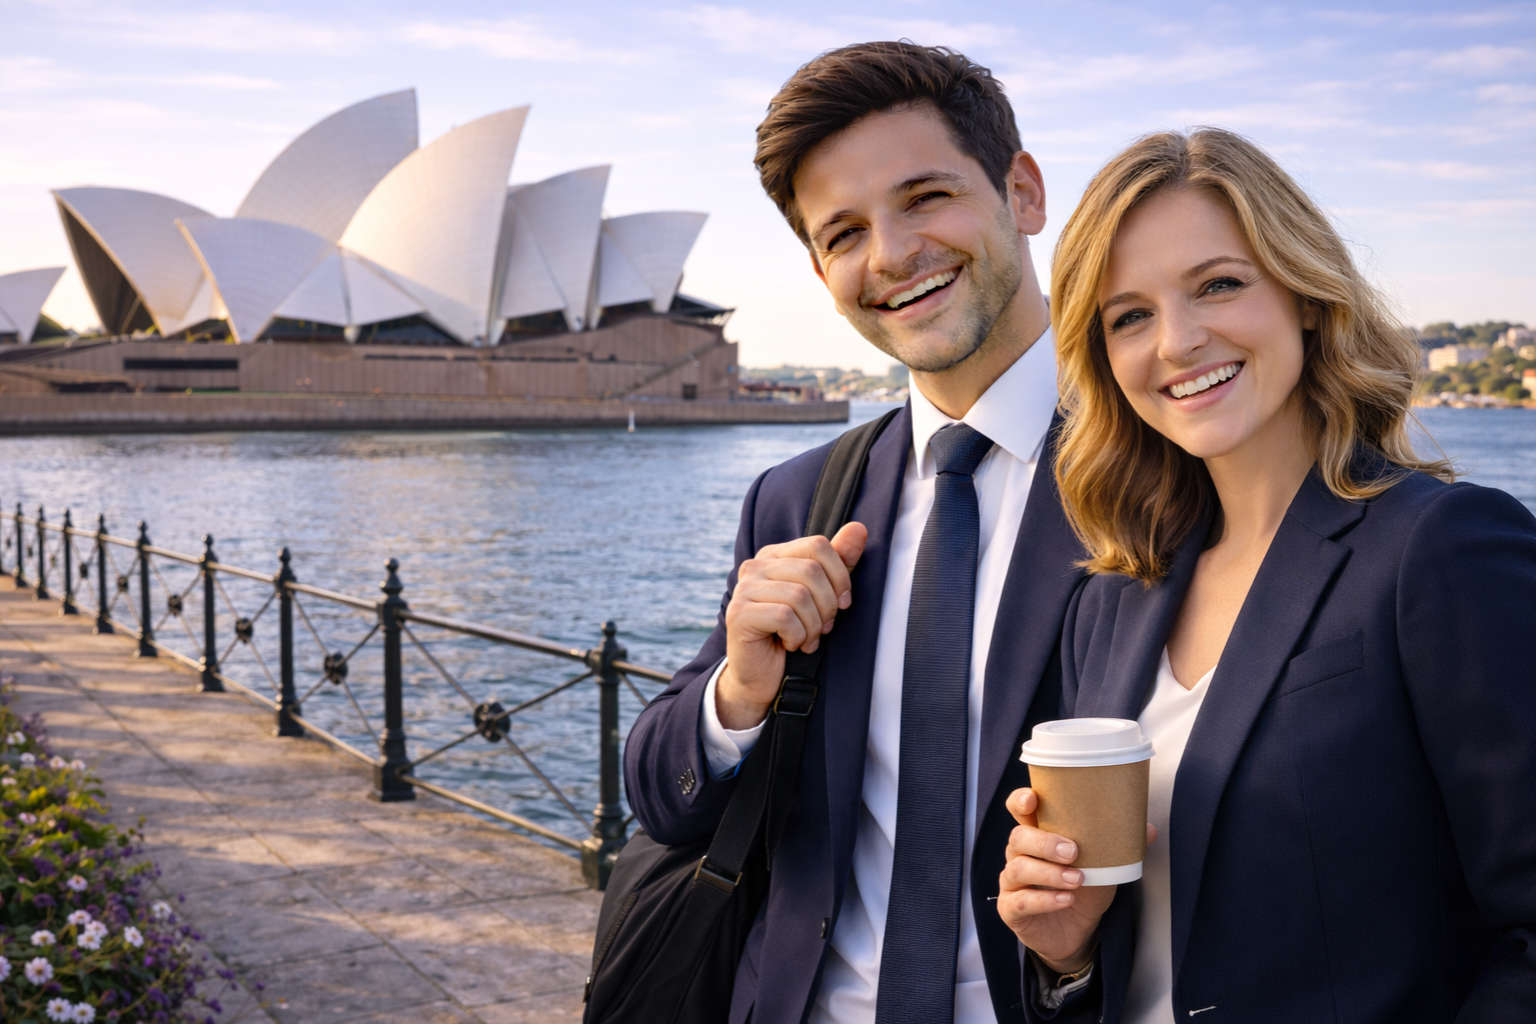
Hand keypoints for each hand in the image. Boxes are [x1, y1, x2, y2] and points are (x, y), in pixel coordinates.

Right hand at [717, 522, 866, 729]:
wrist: (763, 675)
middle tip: (824, 628)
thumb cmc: (793, 634)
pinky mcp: (738, 614)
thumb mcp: (822, 596)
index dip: (840, 575)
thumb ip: (838, 562)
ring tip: (808, 639)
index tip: (843, 603)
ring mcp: (743, 589)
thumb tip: (859, 528)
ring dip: (813, 626)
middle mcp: (755, 566)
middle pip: (811, 571)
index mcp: (774, 556)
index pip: (817, 545)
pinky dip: (797, 636)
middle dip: (828, 605)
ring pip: (799, 596)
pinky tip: (791, 645)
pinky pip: (785, 617)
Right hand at [997, 787, 1156, 972]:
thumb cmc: (1084, 890)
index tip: (1034, 800)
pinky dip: (1045, 900)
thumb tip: (1148, 829)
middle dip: (1045, 842)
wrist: (1078, 933)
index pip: (1019, 810)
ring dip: (1049, 873)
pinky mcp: (1011, 909)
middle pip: (1018, 837)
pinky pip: (1021, 901)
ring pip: (1018, 868)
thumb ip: (1119, 846)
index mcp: (1037, 836)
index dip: (1020, 800)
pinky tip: (1066, 899)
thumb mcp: (1104, 866)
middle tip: (1074, 851)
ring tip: (1076, 880)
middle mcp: (1019, 855)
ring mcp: (1011, 883)